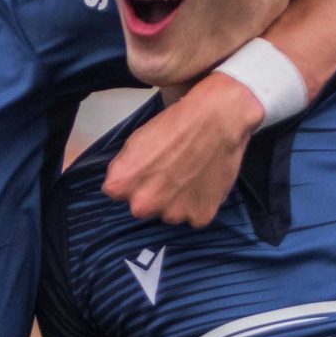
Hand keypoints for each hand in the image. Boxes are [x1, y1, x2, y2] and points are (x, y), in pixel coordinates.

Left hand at [102, 71, 263, 225]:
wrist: (217, 119)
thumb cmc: (173, 124)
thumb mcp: (133, 141)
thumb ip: (123, 168)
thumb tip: (119, 185)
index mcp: (119, 186)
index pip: (118, 192)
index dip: (135, 179)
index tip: (148, 167)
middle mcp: (142, 206)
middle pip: (144, 206)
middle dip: (154, 194)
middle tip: (172, 172)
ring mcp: (172, 215)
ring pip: (171, 213)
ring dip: (178, 201)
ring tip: (192, 174)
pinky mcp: (199, 218)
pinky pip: (196, 215)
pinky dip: (200, 203)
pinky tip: (206, 182)